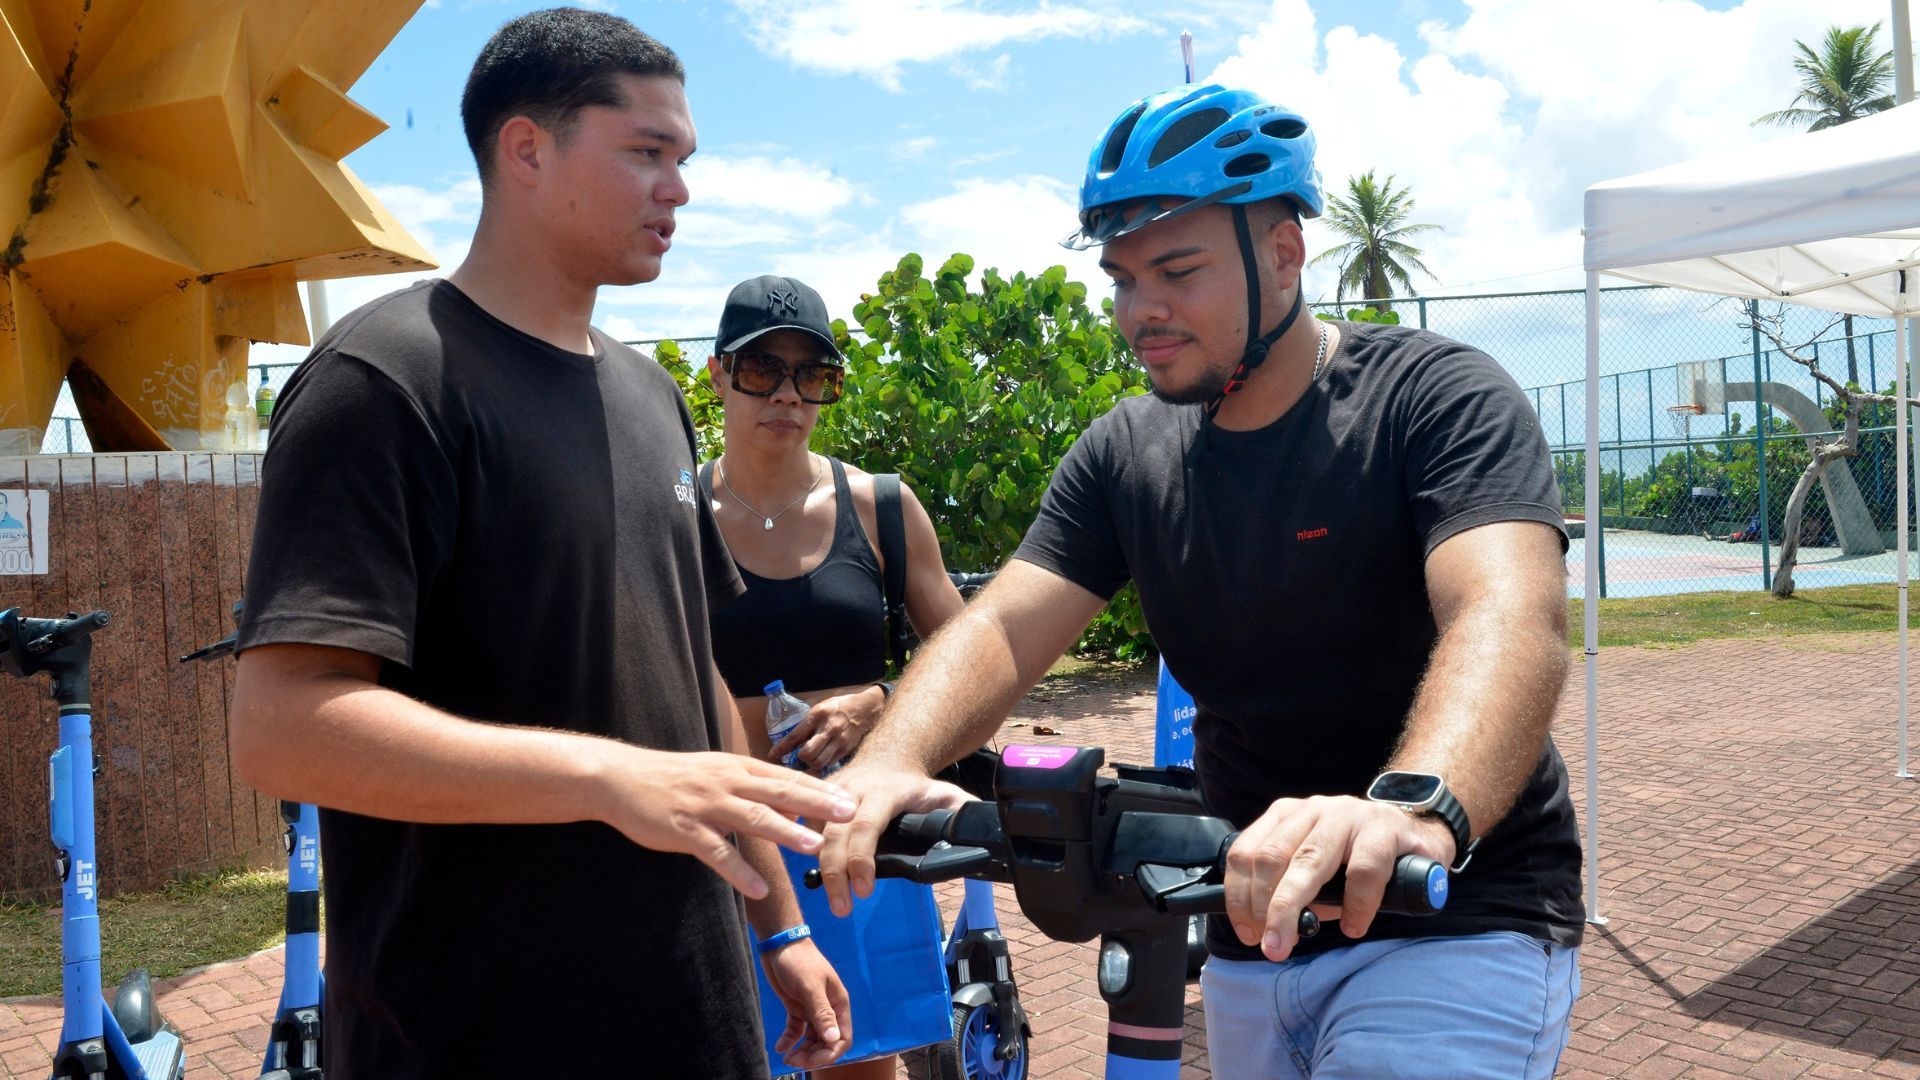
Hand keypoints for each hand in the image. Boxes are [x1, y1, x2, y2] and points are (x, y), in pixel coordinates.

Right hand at [598, 747, 855, 899]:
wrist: (622, 778)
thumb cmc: (675, 778)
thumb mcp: (718, 772)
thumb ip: (753, 786)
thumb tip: (792, 801)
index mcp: (737, 768)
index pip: (786, 778)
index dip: (819, 789)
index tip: (850, 799)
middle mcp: (727, 783)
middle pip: (779, 792)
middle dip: (816, 803)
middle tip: (848, 813)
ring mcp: (706, 806)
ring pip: (752, 818)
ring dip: (785, 832)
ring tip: (813, 846)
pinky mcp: (685, 830)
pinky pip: (717, 853)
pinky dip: (739, 871)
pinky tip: (758, 887)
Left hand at [761, 938, 853, 1069]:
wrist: (779, 944)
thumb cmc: (799, 961)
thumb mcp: (810, 987)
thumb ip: (822, 1014)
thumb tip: (834, 1039)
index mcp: (838, 1004)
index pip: (842, 1037)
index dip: (831, 1052)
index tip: (813, 1061)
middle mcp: (827, 1009)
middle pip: (826, 1041)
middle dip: (813, 1055)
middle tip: (795, 1062)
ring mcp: (811, 1009)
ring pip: (811, 1039)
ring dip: (802, 1051)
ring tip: (788, 1058)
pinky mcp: (796, 1008)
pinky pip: (796, 1030)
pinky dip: (789, 1040)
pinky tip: (781, 1047)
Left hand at [770, 685, 885, 772]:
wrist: (865, 709)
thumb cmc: (838, 707)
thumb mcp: (820, 708)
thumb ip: (807, 723)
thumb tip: (790, 741)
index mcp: (817, 715)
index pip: (795, 735)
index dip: (782, 748)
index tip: (772, 754)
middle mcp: (828, 729)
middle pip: (807, 753)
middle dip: (799, 758)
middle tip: (797, 757)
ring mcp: (838, 741)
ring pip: (818, 762)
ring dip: (810, 764)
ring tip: (808, 760)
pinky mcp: (846, 750)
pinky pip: (829, 764)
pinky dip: (821, 765)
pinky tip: (819, 760)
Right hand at [814, 760, 973, 916]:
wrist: (889, 757)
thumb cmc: (916, 785)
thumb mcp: (946, 794)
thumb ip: (963, 814)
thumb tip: (983, 835)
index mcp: (885, 791)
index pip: (867, 826)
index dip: (862, 859)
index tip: (865, 889)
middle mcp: (853, 790)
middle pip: (835, 835)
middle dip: (835, 873)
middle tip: (842, 908)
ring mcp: (832, 793)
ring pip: (816, 832)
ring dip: (820, 867)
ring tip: (834, 899)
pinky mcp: (818, 800)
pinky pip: (807, 828)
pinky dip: (808, 853)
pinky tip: (819, 877)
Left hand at [1224, 795, 1454, 961]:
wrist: (1416, 835)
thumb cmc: (1359, 858)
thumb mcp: (1316, 870)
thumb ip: (1291, 889)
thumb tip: (1268, 928)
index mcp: (1286, 817)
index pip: (1245, 853)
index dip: (1239, 896)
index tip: (1247, 931)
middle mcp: (1311, 810)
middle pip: (1271, 858)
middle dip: (1263, 908)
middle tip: (1269, 945)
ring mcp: (1347, 814)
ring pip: (1308, 862)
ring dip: (1291, 907)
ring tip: (1290, 941)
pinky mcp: (1384, 828)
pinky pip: (1364, 870)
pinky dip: (1356, 904)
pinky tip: (1355, 925)